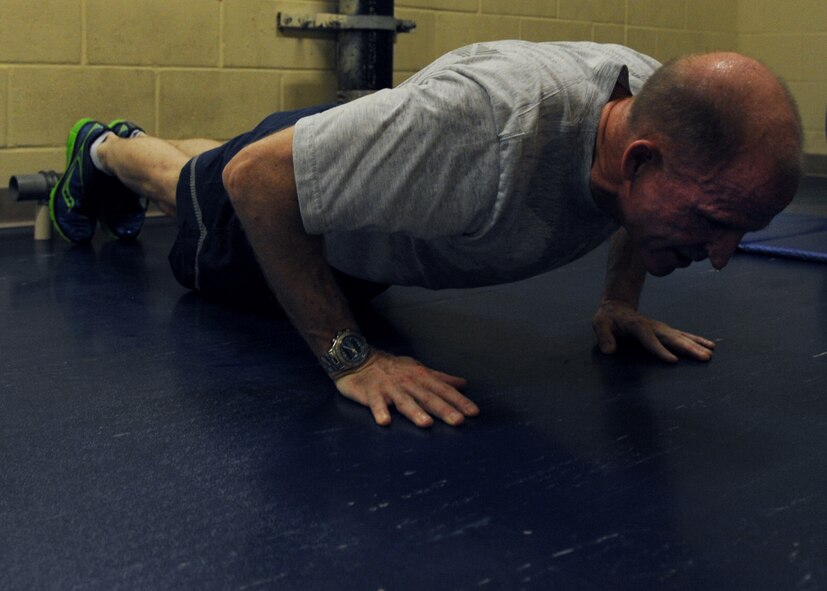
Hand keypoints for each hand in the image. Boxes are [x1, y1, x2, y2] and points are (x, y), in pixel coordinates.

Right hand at [334, 351, 478, 427]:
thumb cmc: (393, 367)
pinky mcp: (371, 393)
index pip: (443, 390)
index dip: (459, 401)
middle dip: (443, 409)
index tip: (474, 412)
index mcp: (421, 377)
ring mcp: (389, 388)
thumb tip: (463, 384)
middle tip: (458, 421)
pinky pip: (376, 404)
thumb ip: (440, 378)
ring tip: (426, 424)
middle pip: (428, 397)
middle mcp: (408, 382)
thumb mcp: (419, 369)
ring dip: (415, 412)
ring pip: (404, 401)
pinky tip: (385, 421)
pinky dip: (380, 411)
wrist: (360, 359)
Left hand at [593, 299, 715, 362]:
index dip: (660, 350)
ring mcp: (661, 328)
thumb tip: (609, 350)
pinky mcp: (666, 330)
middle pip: (672, 338)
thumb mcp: (600, 324)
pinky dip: (697, 340)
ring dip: (696, 345)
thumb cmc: (608, 319)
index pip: (649, 339)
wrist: (617, 307)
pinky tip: (710, 346)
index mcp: (637, 326)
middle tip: (704, 357)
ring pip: (681, 336)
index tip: (673, 360)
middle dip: (688, 348)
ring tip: (710, 353)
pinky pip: (684, 335)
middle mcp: (653, 326)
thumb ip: (603, 336)